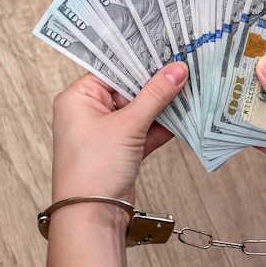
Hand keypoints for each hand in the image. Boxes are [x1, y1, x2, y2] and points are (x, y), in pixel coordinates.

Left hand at [50, 62, 188, 203]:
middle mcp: (89, 113)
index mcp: (78, 98)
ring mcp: (106, 133)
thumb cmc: (93, 169)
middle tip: (181, 69)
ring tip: (188, 90)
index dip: (138, 61)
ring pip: (139, 111)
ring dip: (162, 106)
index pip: (112, 70)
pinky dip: (161, 126)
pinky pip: (144, 131)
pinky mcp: (121, 150)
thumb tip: (176, 70)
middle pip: (128, 90)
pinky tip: (183, 116)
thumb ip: (155, 95)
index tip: (164, 50)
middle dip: (155, 84)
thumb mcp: (128, 125)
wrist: (92, 216)